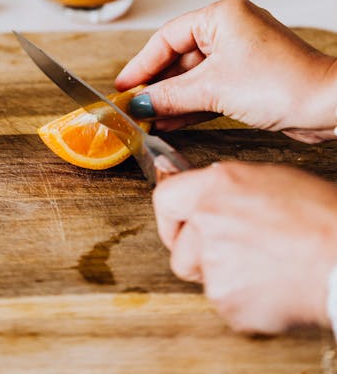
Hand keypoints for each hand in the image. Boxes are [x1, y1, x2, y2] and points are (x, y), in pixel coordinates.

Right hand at [116, 0, 336, 142]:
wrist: (328, 106)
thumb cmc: (283, 83)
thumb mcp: (214, 88)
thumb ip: (170, 94)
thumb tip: (139, 101)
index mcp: (222, 15)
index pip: (168, 36)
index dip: (142, 63)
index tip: (124, 84)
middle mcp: (231, 29)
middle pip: (180, 56)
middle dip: (157, 84)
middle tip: (133, 104)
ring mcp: (241, 54)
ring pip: (195, 75)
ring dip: (172, 97)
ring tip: (148, 117)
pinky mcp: (249, 78)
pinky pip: (211, 88)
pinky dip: (192, 104)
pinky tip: (170, 120)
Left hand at [153, 161, 336, 332]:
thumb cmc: (319, 217)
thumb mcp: (269, 180)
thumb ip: (228, 189)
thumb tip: (211, 196)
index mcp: (215, 187)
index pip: (166, 200)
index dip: (172, 219)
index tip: (178, 228)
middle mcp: (206, 222)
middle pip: (178, 250)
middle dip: (199, 256)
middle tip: (234, 252)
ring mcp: (214, 264)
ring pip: (204, 279)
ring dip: (226, 277)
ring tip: (264, 266)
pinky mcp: (228, 301)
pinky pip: (227, 305)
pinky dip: (245, 301)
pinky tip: (272, 284)